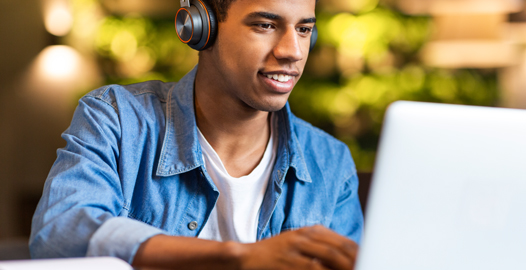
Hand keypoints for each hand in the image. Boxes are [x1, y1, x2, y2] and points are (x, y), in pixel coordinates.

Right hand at [235, 225, 357, 269]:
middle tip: (367, 267)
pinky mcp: (289, 261)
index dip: (359, 254)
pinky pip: (313, 268)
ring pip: (329, 257)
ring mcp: (297, 248)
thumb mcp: (299, 244)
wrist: (247, 259)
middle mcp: (305, 236)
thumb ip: (321, 247)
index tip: (369, 260)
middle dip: (355, 261)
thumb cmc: (277, 254)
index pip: (343, 242)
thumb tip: (347, 257)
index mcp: (311, 231)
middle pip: (339, 249)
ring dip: (345, 266)